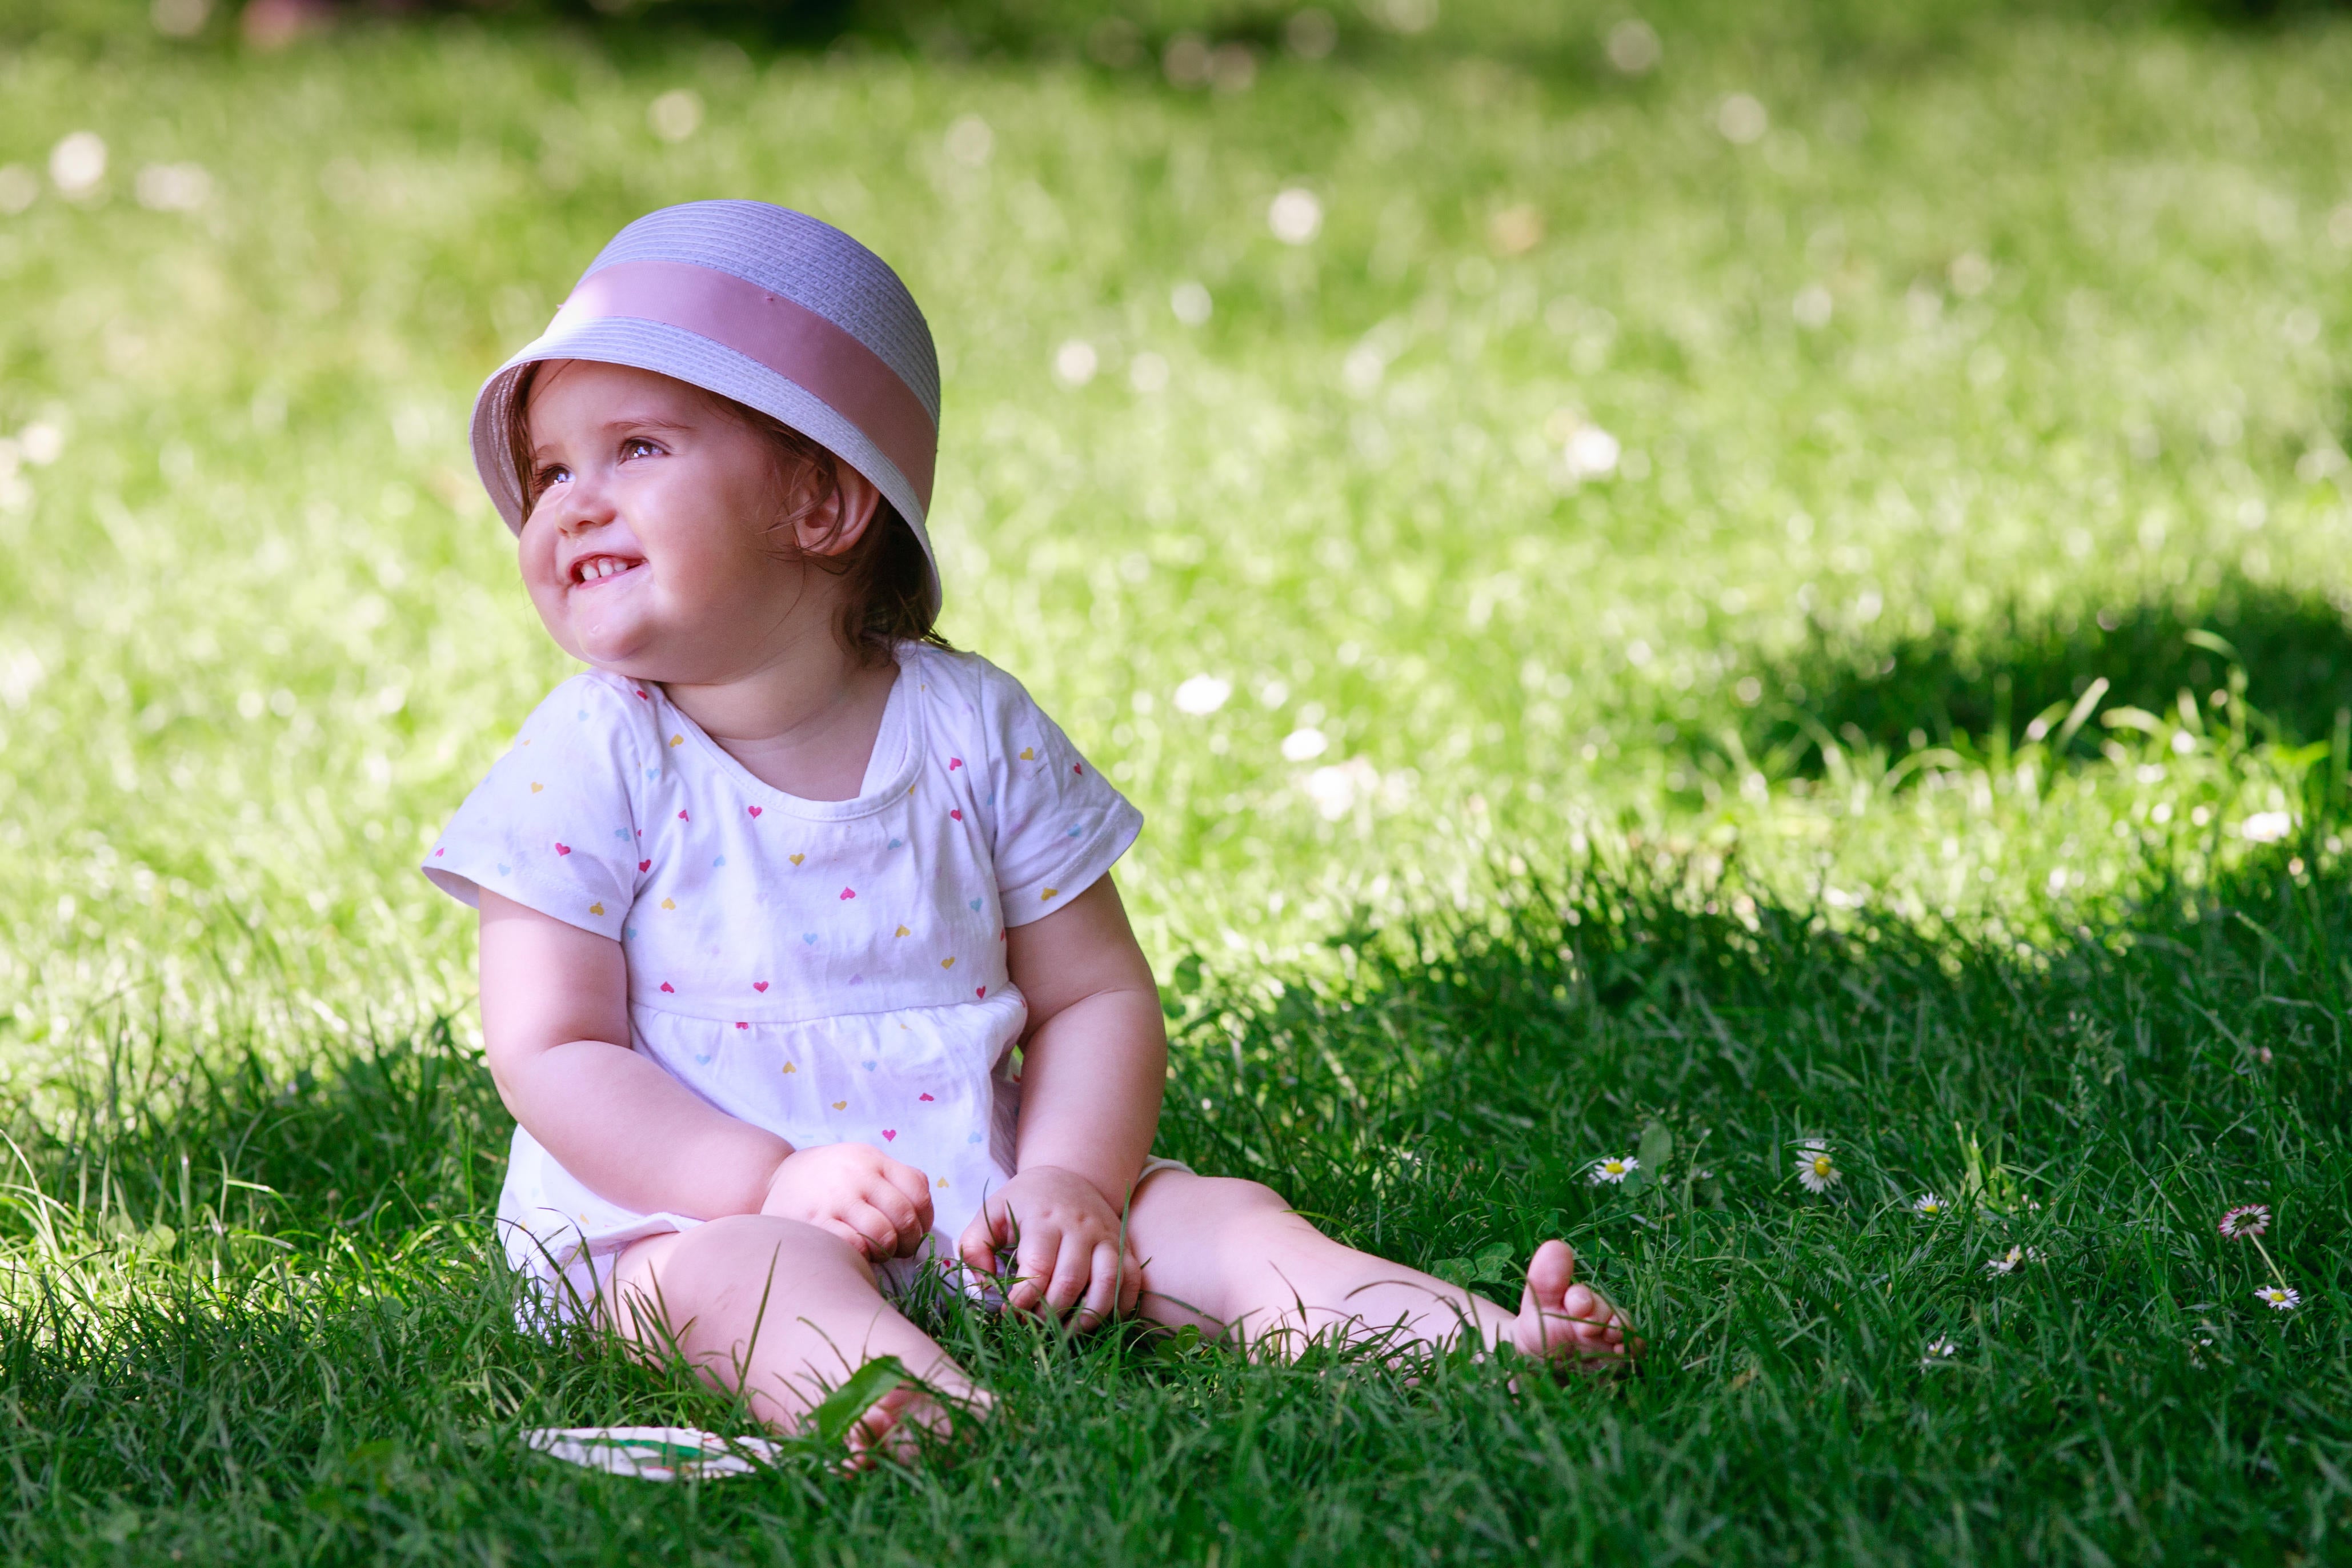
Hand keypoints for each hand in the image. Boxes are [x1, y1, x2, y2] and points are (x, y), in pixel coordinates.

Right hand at [760, 1142, 934, 1261]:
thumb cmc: (829, 1177)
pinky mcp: (815, 1222)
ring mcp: (835, 1199)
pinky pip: (854, 1245)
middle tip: (900, 1250)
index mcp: (873, 1160)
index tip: (916, 1231)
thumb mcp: (862, 1163)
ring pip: (883, 1234)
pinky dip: (863, 1256)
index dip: (925, 1218)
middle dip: (909, 1241)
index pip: (918, 1190)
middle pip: (904, 1215)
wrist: (776, 1176)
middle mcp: (857, 1175)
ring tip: (877, 1253)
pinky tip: (857, 1254)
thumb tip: (923, 1217)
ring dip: (887, 1251)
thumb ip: (893, 1180)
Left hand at [956, 1164, 1141, 1329]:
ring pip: (1106, 1282)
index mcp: (1043, 1219)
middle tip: (1034, 1326)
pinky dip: (1121, 1305)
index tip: (1009, 1314)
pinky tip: (1099, 1319)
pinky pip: (1132, 1279)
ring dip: (1087, 1317)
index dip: (1023, 1300)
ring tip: (1066, 1332)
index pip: (1038, 1267)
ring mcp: (1106, 1235)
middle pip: (1070, 1280)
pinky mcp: (1124, 1245)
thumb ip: (974, 1248)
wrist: (1067, 1175)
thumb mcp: (990, 1214)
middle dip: (1050, 1314)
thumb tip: (985, 1287)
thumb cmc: (1023, 1203)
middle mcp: (1079, 1226)